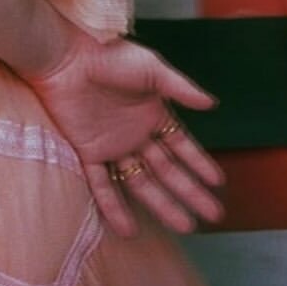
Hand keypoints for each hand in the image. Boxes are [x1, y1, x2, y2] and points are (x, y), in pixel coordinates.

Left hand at [24, 32, 225, 238]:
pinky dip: (114, 208)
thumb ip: (180, 88)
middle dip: (190, 192)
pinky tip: (129, 230)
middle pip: (167, 170)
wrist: (68, 56)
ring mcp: (113, 146)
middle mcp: (135, 134)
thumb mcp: (152, 68)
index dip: (199, 164)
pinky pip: (102, 186)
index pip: (181, 145)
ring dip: (162, 205)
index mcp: (152, 113)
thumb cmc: (110, 55)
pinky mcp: (88, 152)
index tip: (218, 183)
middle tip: (213, 214)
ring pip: (141, 182)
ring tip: (185, 226)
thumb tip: (212, 103)